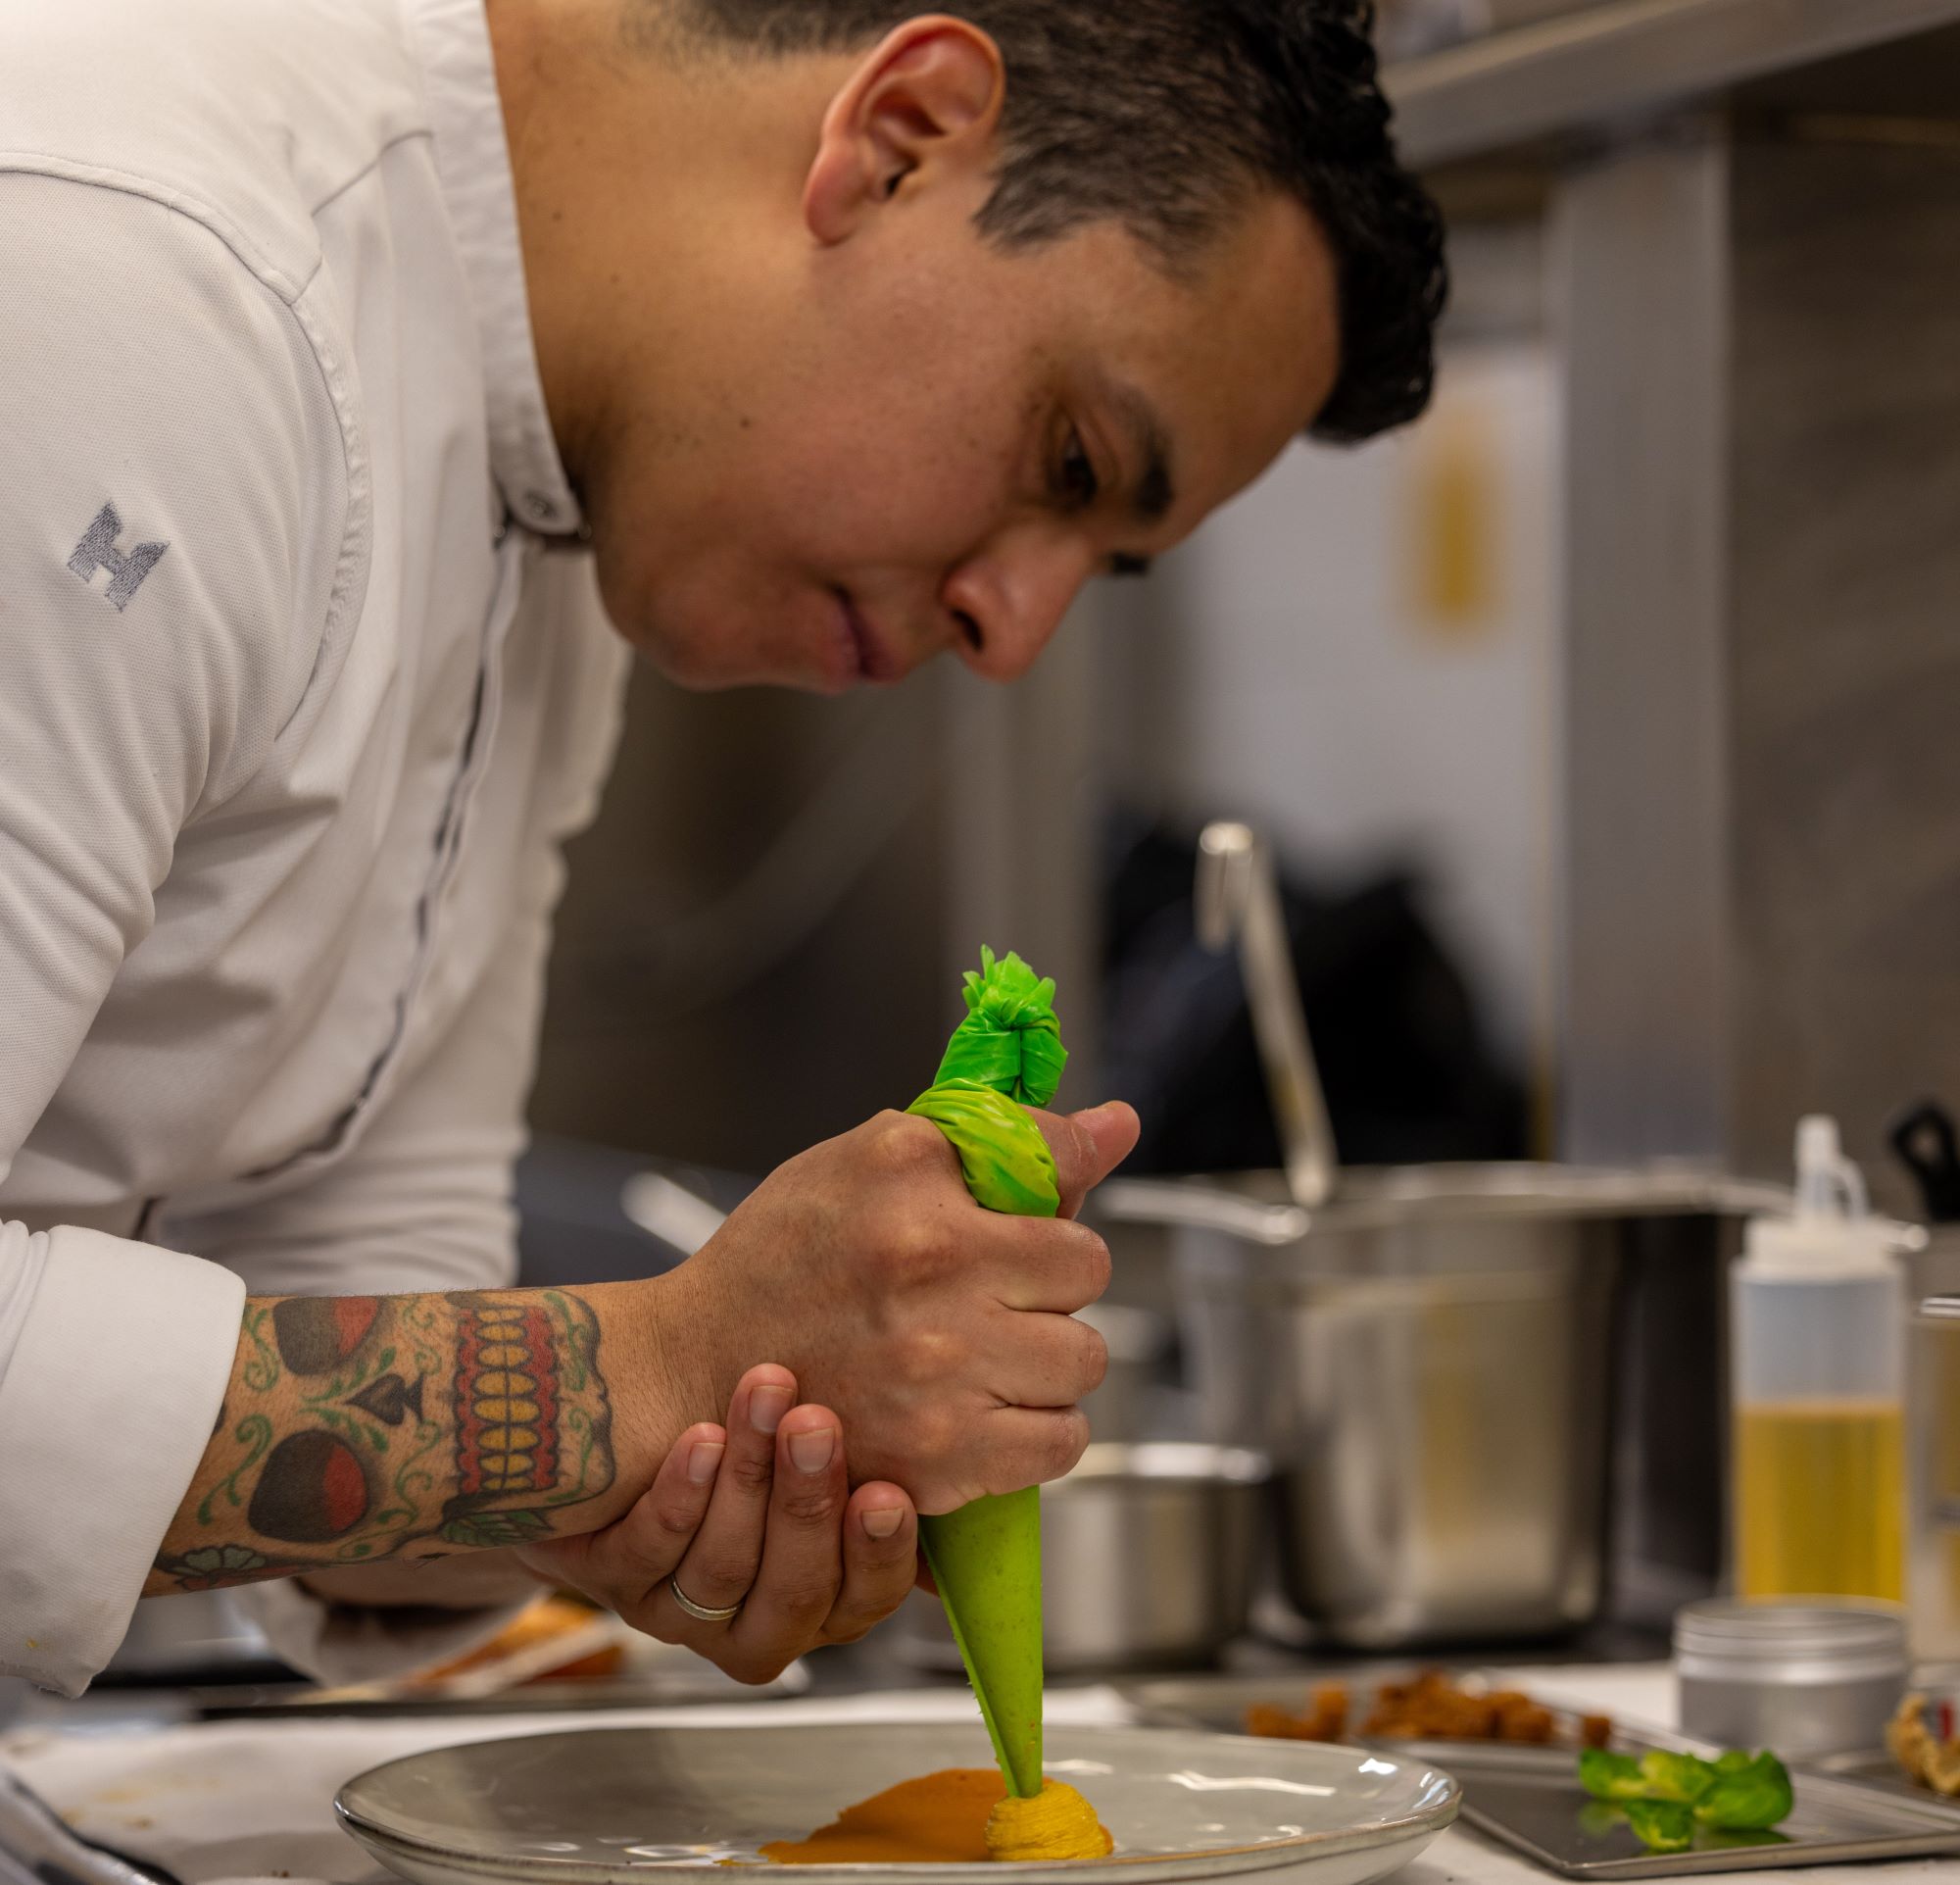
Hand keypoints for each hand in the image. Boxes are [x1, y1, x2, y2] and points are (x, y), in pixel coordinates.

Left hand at [519, 1363, 919, 1684]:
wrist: (624, 1425)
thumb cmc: (756, 1432)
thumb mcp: (833, 1449)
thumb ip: (892, 1459)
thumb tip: (974, 1458)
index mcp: (828, 1599)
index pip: (870, 1597)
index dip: (879, 1552)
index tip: (886, 1491)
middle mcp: (758, 1620)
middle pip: (797, 1590)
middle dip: (809, 1504)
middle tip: (815, 1424)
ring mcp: (681, 1610)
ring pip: (723, 1572)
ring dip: (746, 1480)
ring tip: (762, 1398)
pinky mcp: (612, 1580)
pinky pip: (648, 1557)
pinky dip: (678, 1497)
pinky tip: (698, 1441)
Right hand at [660, 1100, 1138, 1512]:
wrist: (699, 1367)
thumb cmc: (788, 1251)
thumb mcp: (883, 1158)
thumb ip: (1007, 1139)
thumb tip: (1119, 1122)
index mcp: (920, 1202)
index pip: (1069, 1188)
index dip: (1051, 1213)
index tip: (1019, 1228)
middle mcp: (935, 1287)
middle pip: (1087, 1281)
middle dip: (1051, 1288)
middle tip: (997, 1294)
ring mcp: (939, 1383)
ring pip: (1081, 1366)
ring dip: (1048, 1362)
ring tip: (989, 1352)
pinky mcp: (937, 1462)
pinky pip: (1057, 1447)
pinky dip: (1037, 1432)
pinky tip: (987, 1408)